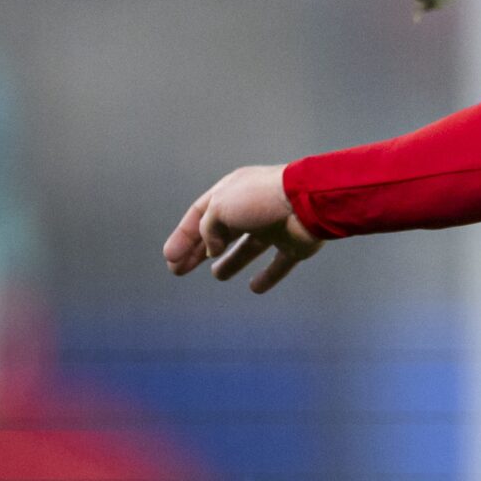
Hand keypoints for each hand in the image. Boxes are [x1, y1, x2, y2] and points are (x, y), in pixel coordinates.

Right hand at [163, 164, 323, 292]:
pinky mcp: (296, 244)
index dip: (183, 236)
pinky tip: (255, 287)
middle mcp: (253, 208)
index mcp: (232, 192)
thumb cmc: (260, 200)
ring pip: (250, 247)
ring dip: (233, 261)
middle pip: (221, 232)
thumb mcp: (220, 207)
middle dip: (200, 251)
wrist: (310, 202)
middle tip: (179, 271)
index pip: (200, 215)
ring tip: (218, 276)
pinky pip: (280, 263)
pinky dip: (268, 275)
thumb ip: (208, 229)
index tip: (170, 258)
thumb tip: (213, 249)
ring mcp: (276, 226)